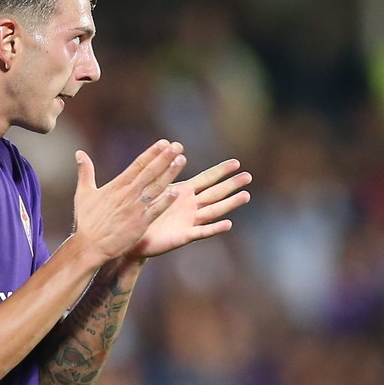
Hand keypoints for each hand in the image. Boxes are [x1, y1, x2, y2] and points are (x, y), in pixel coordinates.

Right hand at [72, 140, 186, 263]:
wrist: (89, 246)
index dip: (152, 153)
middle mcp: (127, 194)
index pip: (138, 165)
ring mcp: (135, 209)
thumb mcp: (83, 193)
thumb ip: (85, 172)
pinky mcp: (140, 224)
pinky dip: (166, 201)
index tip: (164, 143)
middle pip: (149, 172)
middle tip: (178, 146)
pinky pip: (155, 210)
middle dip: (164, 158)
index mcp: (116, 186)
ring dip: (169, 173)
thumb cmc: (86, 221)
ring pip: (156, 187)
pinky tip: (177, 192)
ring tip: (181, 160)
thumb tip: (79, 153)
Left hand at [125, 158, 251, 258]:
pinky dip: (215, 228)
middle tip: (248, 177)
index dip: (221, 171)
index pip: (206, 179)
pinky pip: (202, 232)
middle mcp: (191, 206)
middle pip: (215, 193)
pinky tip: (228, 224)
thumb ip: (163, 172)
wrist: (134, 238)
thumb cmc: (143, 212)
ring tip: (246, 196)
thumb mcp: (153, 189)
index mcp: (184, 192)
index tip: (236, 163)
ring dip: (230, 203)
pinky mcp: (184, 236)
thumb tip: (168, 146)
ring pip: (214, 210)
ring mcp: (189, 221)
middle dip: (231, 184)